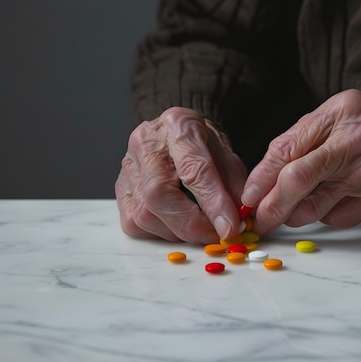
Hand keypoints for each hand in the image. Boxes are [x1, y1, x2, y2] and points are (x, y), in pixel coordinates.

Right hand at [115, 107, 246, 243]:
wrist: (175, 134)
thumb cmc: (202, 144)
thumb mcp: (227, 154)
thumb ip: (235, 184)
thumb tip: (240, 220)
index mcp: (178, 125)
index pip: (194, 169)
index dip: (213, 203)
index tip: (230, 227)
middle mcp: (145, 142)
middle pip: (158, 194)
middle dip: (191, 225)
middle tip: (216, 236)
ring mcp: (127, 165)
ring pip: (144, 214)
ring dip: (178, 232)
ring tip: (200, 228)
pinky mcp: (119, 188)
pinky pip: (134, 223)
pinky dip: (160, 232)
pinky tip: (178, 225)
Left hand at [242, 89, 360, 233]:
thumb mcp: (346, 108)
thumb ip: (307, 136)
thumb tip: (269, 173)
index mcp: (342, 113)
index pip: (287, 151)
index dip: (261, 179)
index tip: (249, 197)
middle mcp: (358, 142)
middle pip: (298, 183)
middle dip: (271, 207)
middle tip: (260, 220)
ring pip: (316, 207)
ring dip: (297, 215)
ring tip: (294, 210)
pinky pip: (341, 218)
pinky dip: (329, 216)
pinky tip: (336, 202)